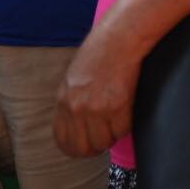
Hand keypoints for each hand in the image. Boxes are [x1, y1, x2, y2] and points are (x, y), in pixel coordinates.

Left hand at [54, 26, 141, 158]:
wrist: (119, 39)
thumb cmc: (99, 55)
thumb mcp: (74, 79)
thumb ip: (72, 103)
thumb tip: (79, 127)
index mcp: (63, 101)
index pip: (62, 141)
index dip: (75, 149)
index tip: (87, 147)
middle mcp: (77, 108)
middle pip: (82, 148)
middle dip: (95, 148)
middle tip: (105, 140)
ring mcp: (97, 108)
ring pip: (104, 142)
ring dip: (112, 137)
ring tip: (117, 123)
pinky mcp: (118, 106)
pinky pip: (122, 130)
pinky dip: (126, 126)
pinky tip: (127, 112)